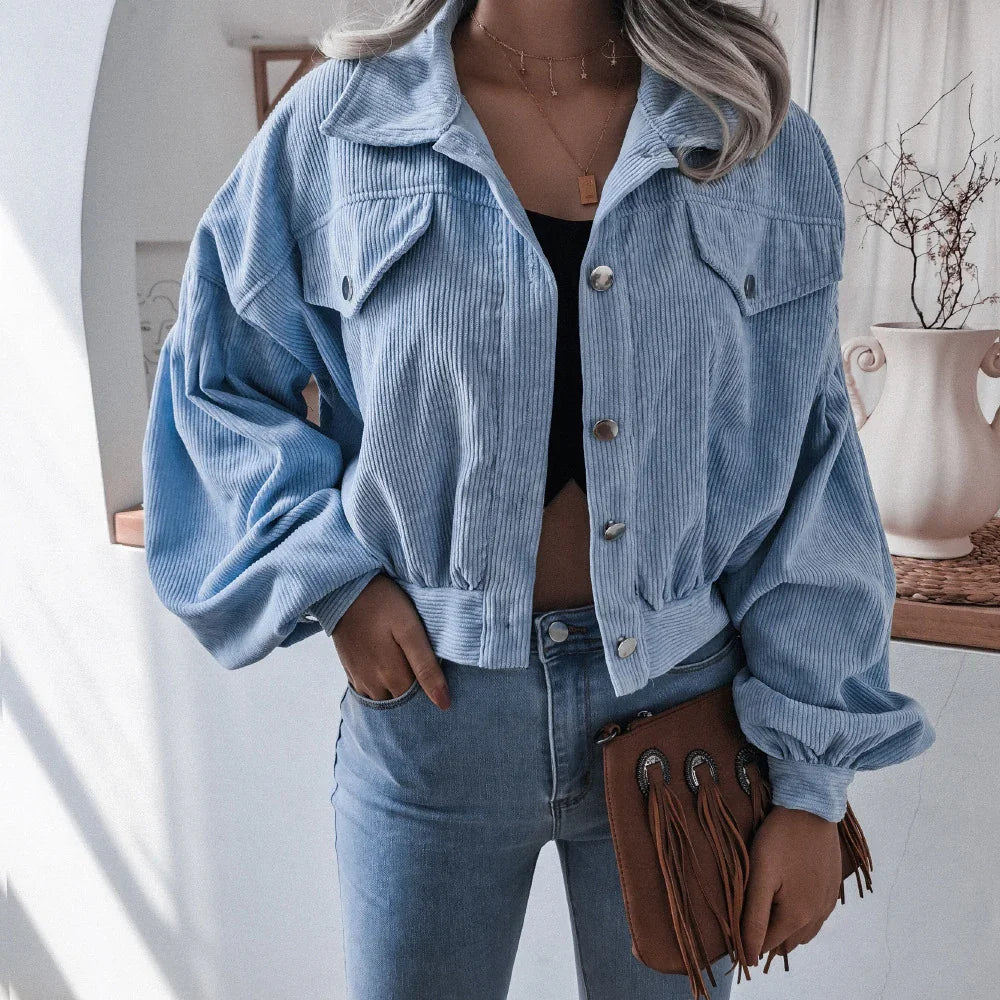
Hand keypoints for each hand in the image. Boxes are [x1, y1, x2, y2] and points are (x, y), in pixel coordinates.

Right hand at [332, 574, 450, 709]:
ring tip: (409, 668)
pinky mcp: (350, 669)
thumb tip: (444, 704)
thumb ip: (427, 668)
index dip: (431, 693)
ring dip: (396, 691)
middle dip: (414, 695)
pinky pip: (368, 690)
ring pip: (383, 698)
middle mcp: (373, 686)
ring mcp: (359, 678)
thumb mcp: (411, 631)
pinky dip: (381, 686)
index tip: (440, 679)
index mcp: (392, 678)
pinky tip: (388, 668)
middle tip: (425, 670)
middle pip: (400, 702)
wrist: (344, 588)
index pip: (418, 703)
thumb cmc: (384, 605)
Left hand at [740, 804, 841, 964]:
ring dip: (785, 928)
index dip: (748, 941)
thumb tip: (748, 957)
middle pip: (787, 942)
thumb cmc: (780, 839)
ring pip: (804, 932)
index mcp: (796, 917)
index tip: (734, 926)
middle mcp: (816, 916)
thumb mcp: (760, 876)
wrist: (811, 808)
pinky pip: (817, 916)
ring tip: (767, 905)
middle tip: (748, 913)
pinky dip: (802, 916)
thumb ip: (753, 918)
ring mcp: (828, 903)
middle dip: (767, 936)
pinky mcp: (833, 889)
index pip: (766, 946)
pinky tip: (790, 896)